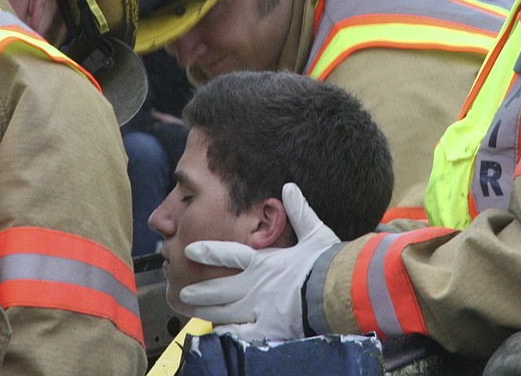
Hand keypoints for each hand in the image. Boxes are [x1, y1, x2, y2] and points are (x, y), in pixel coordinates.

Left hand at [180, 182, 339, 340]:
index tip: (189, 249)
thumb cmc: (327, 263)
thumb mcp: (314, 232)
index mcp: (263, 262)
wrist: (337, 293)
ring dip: (207, 311)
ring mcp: (258, 309)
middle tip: (184, 291)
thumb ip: (299, 211)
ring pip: (223, 312)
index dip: (207, 251)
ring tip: (194, 311)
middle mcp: (254, 286)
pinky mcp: (266, 329)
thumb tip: (289, 187)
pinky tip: (218, 332)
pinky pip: (239, 334)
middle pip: (218, 289)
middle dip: (199, 290)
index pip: (228, 254)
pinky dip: (227, 333)